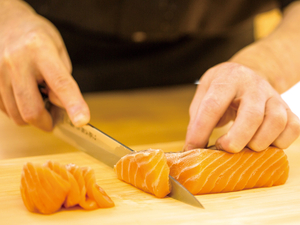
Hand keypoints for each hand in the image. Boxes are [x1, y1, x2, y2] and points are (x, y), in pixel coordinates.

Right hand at [0, 0, 89, 130]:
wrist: (6, 23)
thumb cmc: (37, 37)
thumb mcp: (59, 51)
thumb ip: (63, 79)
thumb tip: (64, 107)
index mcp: (40, 50)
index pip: (60, 83)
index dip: (73, 104)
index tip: (82, 120)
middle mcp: (16, 62)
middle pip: (31, 109)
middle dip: (47, 122)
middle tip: (54, 118)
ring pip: (16, 115)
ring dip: (33, 117)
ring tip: (39, 100)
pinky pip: (5, 110)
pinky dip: (19, 111)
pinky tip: (25, 96)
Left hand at [184, 62, 299, 152]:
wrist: (248, 73)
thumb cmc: (221, 88)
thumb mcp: (204, 94)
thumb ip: (197, 119)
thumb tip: (192, 149)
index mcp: (228, 79)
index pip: (213, 106)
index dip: (201, 130)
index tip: (192, 148)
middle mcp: (253, 85)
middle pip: (251, 116)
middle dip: (235, 140)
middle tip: (223, 147)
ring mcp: (273, 96)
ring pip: (276, 123)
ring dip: (258, 143)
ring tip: (243, 146)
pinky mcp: (287, 108)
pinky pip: (292, 128)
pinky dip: (279, 142)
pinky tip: (263, 143)